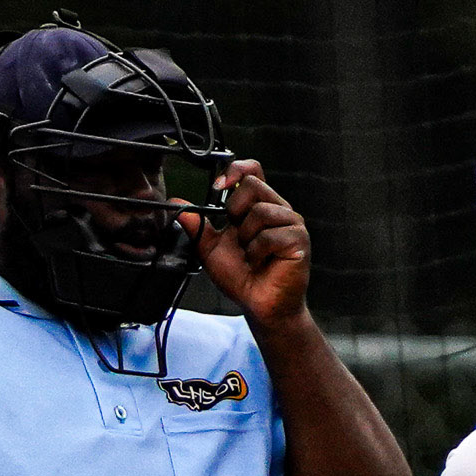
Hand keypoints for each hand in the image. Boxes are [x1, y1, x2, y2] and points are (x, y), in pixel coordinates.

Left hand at [179, 159, 309, 329]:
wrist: (259, 306)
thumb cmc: (242, 278)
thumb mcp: (210, 249)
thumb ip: (197, 226)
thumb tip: (177, 205)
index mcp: (259, 205)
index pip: (253, 169)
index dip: (236, 169)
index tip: (219, 186)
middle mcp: (278, 209)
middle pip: (253, 185)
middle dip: (235, 211)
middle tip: (237, 238)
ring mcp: (291, 223)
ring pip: (260, 212)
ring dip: (246, 239)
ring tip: (250, 255)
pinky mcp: (298, 239)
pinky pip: (270, 235)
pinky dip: (258, 252)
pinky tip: (261, 263)